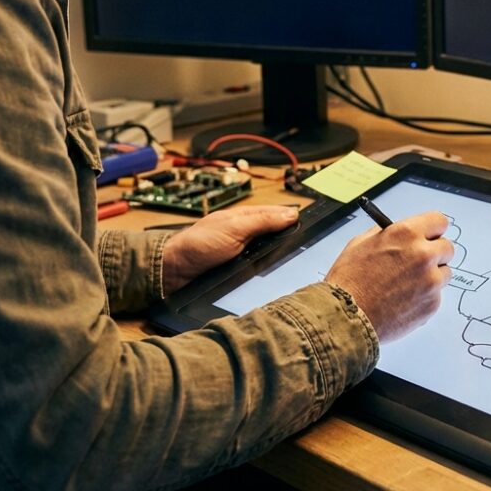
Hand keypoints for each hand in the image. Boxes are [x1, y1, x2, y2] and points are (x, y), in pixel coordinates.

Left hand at [161, 205, 299, 294]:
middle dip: (292, 240)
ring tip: (299, 262)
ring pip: (271, 253)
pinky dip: (269, 271)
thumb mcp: (235, 229)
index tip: (315, 225)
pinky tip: (278, 276)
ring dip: (281, 259)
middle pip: (278, 234)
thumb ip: (263, 221)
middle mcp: (247, 233)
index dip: (296, 219)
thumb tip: (291, 214)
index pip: (280, 215)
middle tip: (311, 246)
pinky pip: (261, 268)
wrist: (175, 273)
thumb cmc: (198, 245)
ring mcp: (244, 252)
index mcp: (247, 217)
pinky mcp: (240, 269)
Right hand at [327, 211, 453, 342]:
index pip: (439, 221)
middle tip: (419, 263)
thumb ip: (389, 234)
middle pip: (447, 248)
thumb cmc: (348, 281)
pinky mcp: (432, 304)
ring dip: (431, 277)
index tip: (430, 236)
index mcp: (406, 233)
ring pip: (444, 273)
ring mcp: (431, 281)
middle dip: (435, 254)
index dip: (433, 230)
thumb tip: (403, 233)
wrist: (344, 317)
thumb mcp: (361, 243)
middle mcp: (423, 254)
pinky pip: (436, 296)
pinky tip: (403, 301)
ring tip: (406, 286)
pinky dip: (424, 298)